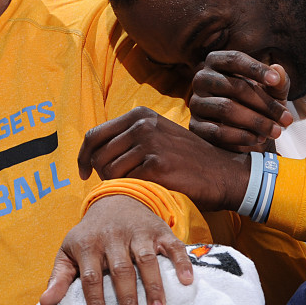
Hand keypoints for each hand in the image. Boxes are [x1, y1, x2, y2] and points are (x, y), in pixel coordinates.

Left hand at [40, 195, 193, 304]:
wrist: (115, 199)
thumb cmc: (90, 234)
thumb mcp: (69, 251)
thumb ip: (59, 277)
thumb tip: (46, 303)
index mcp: (89, 244)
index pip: (91, 277)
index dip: (95, 300)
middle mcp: (113, 237)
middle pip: (121, 270)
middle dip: (127, 297)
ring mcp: (138, 232)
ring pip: (147, 259)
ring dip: (154, 285)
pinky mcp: (159, 230)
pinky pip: (172, 246)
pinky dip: (180, 262)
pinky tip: (186, 281)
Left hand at [78, 106, 248, 210]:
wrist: (223, 173)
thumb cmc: (187, 159)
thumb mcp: (158, 135)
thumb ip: (128, 136)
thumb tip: (91, 152)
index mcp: (139, 114)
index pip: (94, 134)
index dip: (83, 156)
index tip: (83, 171)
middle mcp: (142, 124)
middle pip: (97, 155)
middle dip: (101, 174)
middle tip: (118, 184)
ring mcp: (150, 143)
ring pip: (108, 170)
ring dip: (117, 184)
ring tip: (137, 186)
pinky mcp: (156, 166)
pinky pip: (125, 182)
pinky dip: (132, 190)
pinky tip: (148, 189)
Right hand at [189, 51, 291, 151]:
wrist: (240, 130)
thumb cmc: (257, 103)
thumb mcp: (271, 91)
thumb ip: (278, 81)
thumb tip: (278, 70)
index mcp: (217, 62)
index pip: (234, 59)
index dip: (255, 68)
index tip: (275, 81)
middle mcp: (201, 79)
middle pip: (234, 86)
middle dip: (264, 104)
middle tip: (287, 119)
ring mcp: (195, 103)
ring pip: (226, 109)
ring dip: (256, 122)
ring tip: (276, 131)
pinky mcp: (195, 126)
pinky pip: (217, 131)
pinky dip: (241, 137)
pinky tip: (258, 140)